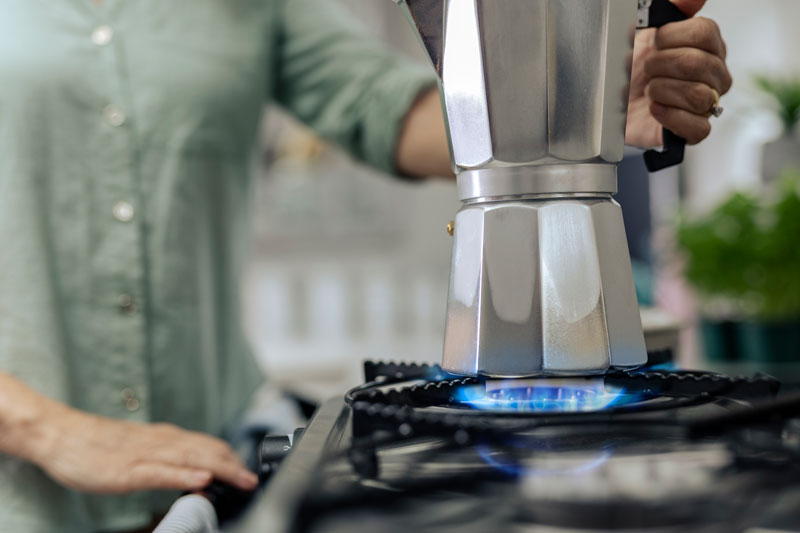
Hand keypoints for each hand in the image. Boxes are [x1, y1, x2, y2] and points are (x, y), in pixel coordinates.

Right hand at [28, 403, 257, 494]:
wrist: (60, 434)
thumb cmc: (97, 445)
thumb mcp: (139, 450)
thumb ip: (166, 459)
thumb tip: (192, 472)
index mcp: (165, 438)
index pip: (208, 445)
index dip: (231, 459)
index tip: (248, 473)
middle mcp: (161, 442)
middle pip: (206, 451)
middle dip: (233, 466)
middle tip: (253, 481)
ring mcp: (145, 455)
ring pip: (190, 459)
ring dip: (219, 469)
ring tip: (241, 479)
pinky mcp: (126, 471)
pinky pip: (159, 472)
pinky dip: (182, 476)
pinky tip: (200, 480)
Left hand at [625, 0, 732, 147]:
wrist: (611, 105)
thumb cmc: (630, 69)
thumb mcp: (641, 33)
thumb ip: (669, 10)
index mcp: (707, 46)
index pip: (705, 32)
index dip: (673, 36)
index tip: (654, 41)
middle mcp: (713, 75)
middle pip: (700, 64)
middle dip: (662, 64)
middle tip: (646, 68)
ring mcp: (706, 104)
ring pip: (699, 96)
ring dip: (663, 90)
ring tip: (648, 90)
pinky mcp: (692, 131)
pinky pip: (699, 128)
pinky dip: (671, 117)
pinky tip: (654, 109)